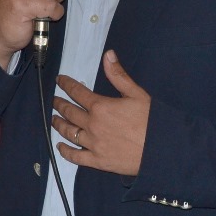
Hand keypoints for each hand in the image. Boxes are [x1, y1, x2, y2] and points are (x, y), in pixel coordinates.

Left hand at [52, 50, 148, 175]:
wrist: (161, 149)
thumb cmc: (151, 120)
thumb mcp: (136, 93)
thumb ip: (118, 75)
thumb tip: (108, 55)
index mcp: (101, 107)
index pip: (77, 92)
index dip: (66, 84)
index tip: (59, 80)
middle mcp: (92, 125)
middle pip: (69, 112)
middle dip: (59, 104)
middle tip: (54, 100)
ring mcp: (93, 144)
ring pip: (69, 132)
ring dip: (59, 125)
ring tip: (54, 119)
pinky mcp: (97, 160)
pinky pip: (75, 156)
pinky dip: (65, 151)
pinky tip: (60, 146)